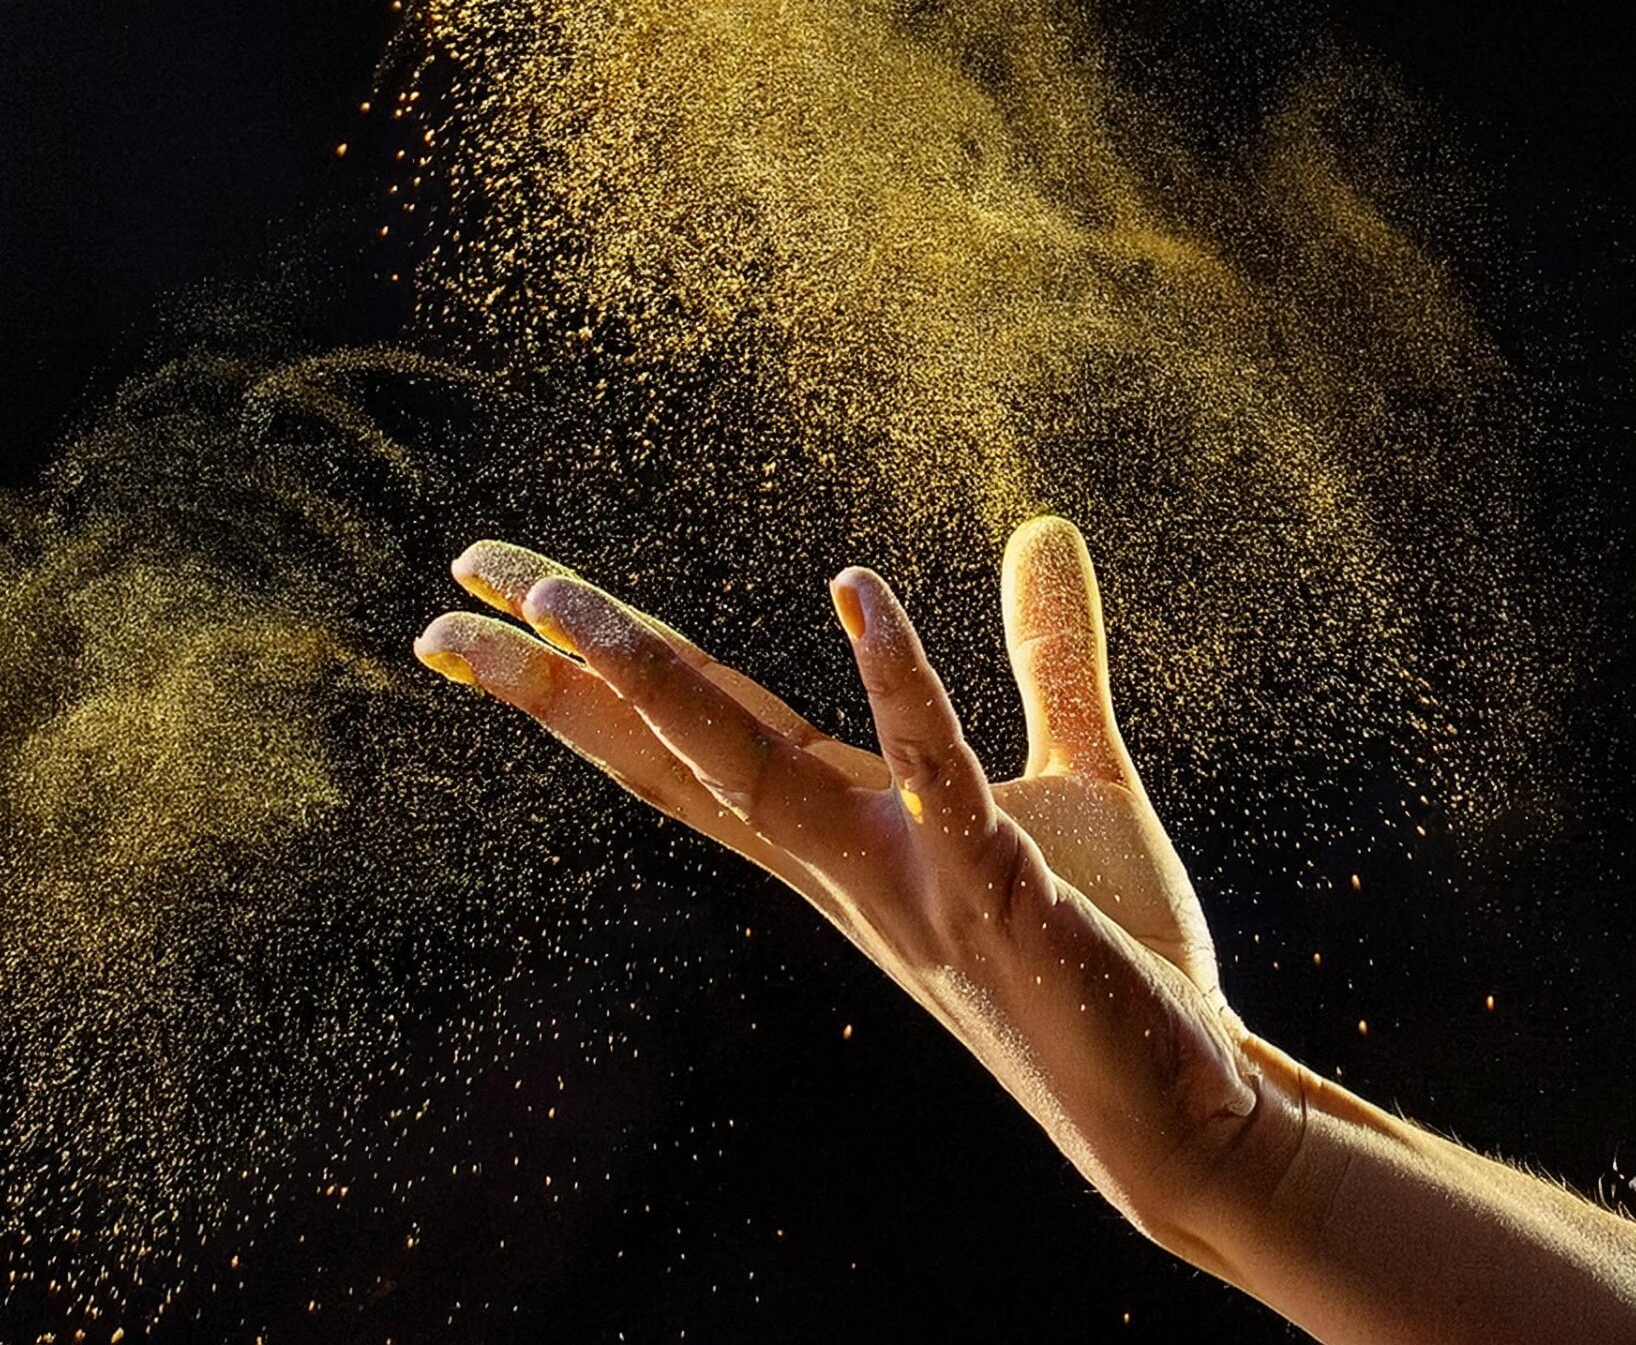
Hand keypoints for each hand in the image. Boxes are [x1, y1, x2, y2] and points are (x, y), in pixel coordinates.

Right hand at [414, 517, 1296, 1271]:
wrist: (1181, 1109)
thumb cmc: (1107, 950)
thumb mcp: (1069, 776)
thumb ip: (1047, 652)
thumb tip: (1044, 526)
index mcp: (842, 830)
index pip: (691, 733)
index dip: (591, 667)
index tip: (498, 596)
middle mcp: (842, 861)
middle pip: (675, 748)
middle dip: (559, 675)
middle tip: (454, 597)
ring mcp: (905, 881)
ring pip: (750, 774)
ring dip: (656, 685)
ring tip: (565, 601)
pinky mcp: (994, 891)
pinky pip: (931, 776)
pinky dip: (895, 685)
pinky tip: (856, 589)